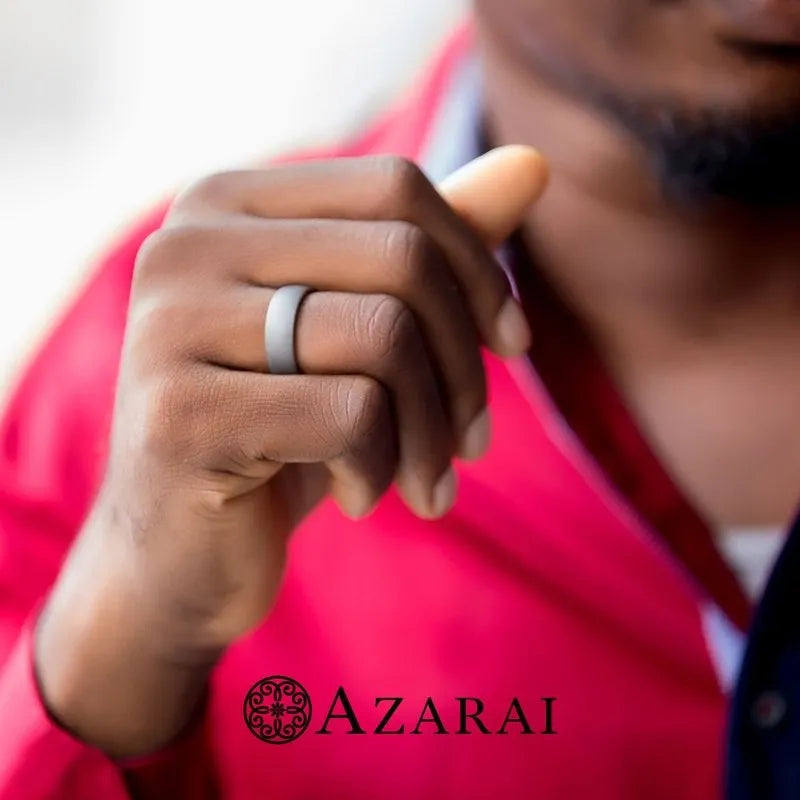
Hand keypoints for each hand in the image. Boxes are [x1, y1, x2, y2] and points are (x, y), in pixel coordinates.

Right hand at [35, 147, 547, 754]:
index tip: (512, 347)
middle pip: (401, 259)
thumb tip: (534, 164)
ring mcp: (170, 326)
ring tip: (425, 481)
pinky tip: (362, 497)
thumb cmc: (281, 431)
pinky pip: (350, 416)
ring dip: (432, 430)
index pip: (395, 188)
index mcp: (224, 204)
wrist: (182, 550)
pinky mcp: (182, 415)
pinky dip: (382, 468)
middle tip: (472, 442)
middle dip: (464, 366)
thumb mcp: (359, 334)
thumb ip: (433, 248)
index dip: (477, 269)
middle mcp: (184, 244)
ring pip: (384, 337)